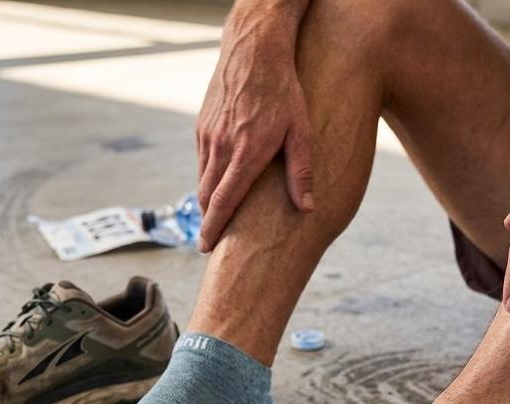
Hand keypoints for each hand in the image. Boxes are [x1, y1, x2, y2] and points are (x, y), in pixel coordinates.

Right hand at [196, 13, 312, 251]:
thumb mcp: (300, 132)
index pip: (223, 203)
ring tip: (217, 220)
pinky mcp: (202, 127)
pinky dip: (208, 179)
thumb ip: (301, 173)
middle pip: (207, 198)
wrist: (253, 49)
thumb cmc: (284, 91)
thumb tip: (308, 208)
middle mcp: (220, 148)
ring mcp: (207, 137)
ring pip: (203, 181)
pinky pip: (202, 162)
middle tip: (212, 244)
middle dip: (208, 223)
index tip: (207, 248)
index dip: (213, 229)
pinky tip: (220, 185)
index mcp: (245, 155)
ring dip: (209, 203)